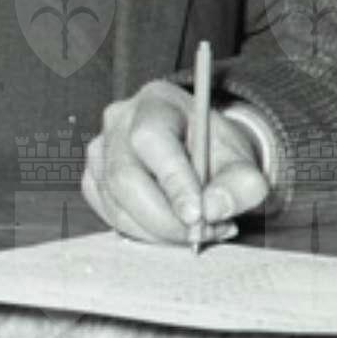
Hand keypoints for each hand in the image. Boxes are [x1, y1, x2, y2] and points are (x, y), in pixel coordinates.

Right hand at [83, 80, 265, 246]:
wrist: (198, 152)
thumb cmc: (214, 149)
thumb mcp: (242, 159)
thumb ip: (241, 183)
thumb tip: (213, 209)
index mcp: (155, 103)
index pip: (151, 139)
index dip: (173, 182)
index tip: (197, 216)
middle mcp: (119, 123)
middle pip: (125, 177)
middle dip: (166, 219)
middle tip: (201, 235)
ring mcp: (100, 152)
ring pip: (117, 204)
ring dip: (160, 232)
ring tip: (199, 231)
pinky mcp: (94, 181)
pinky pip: (112, 218)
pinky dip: (145, 234)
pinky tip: (174, 229)